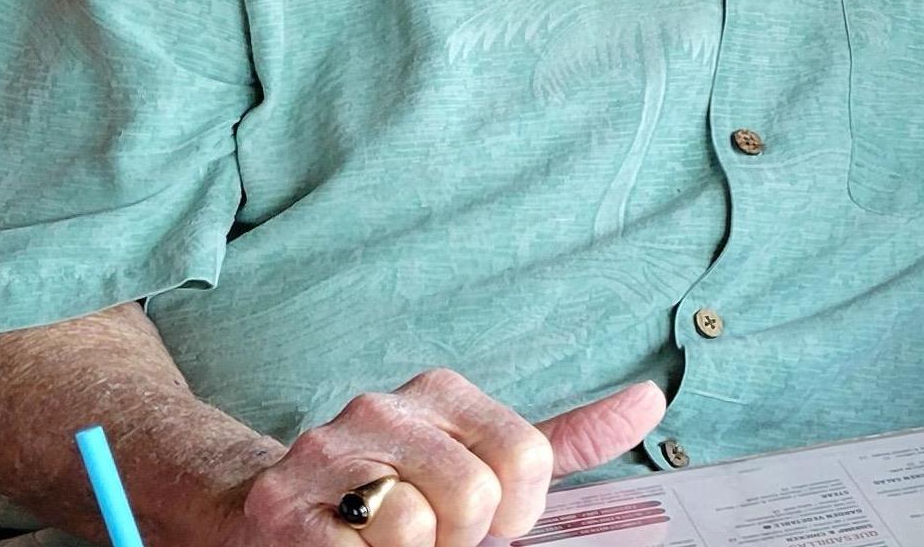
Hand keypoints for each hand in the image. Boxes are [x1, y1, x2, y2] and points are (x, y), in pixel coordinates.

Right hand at [219, 370, 665, 546]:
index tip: (487, 520)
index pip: (526, 458)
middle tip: (429, 538)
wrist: (272, 509)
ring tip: (381, 543)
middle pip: (472, 496)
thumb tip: (652, 401)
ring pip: (414, 529)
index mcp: (442, 392)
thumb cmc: (399, 491)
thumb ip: (567, 440)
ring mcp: (326, 453)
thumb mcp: (487, 458)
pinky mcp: (279, 506)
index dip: (515, 512)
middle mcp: (383, 408)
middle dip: (459, 538)